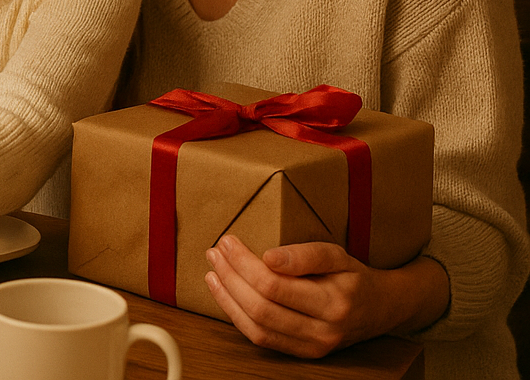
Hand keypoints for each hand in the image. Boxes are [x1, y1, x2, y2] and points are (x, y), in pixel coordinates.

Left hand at [205, 235, 448, 356]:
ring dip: (227, 297)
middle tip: (216, 252)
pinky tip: (225, 294)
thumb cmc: (353, 277)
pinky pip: (261, 338)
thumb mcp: (337, 255)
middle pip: (261, 306)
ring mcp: (313, 347)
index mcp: (334, 302)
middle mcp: (324, 330)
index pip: (274, 285)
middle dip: (231, 277)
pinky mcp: (303, 354)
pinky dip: (237, 316)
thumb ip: (306, 254)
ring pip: (257, 327)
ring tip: (213, 271)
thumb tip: (270, 257)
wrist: (381, 309)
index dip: (244, 263)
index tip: (228, 241)